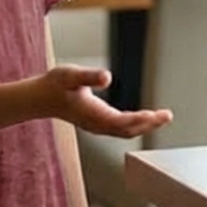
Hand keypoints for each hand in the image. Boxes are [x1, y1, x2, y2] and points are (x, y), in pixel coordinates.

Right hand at [44, 66, 172, 136]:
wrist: (39, 98)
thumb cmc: (55, 84)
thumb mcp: (70, 74)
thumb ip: (88, 76)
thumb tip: (107, 77)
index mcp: (92, 114)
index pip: (120, 122)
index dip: (139, 120)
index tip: (155, 115)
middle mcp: (96, 124)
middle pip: (127, 130)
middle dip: (148, 125)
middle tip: (167, 116)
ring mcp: (96, 126)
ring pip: (125, 132)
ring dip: (144, 126)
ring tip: (162, 117)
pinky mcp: (96, 123)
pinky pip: (120, 129)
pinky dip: (135, 125)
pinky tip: (144, 118)